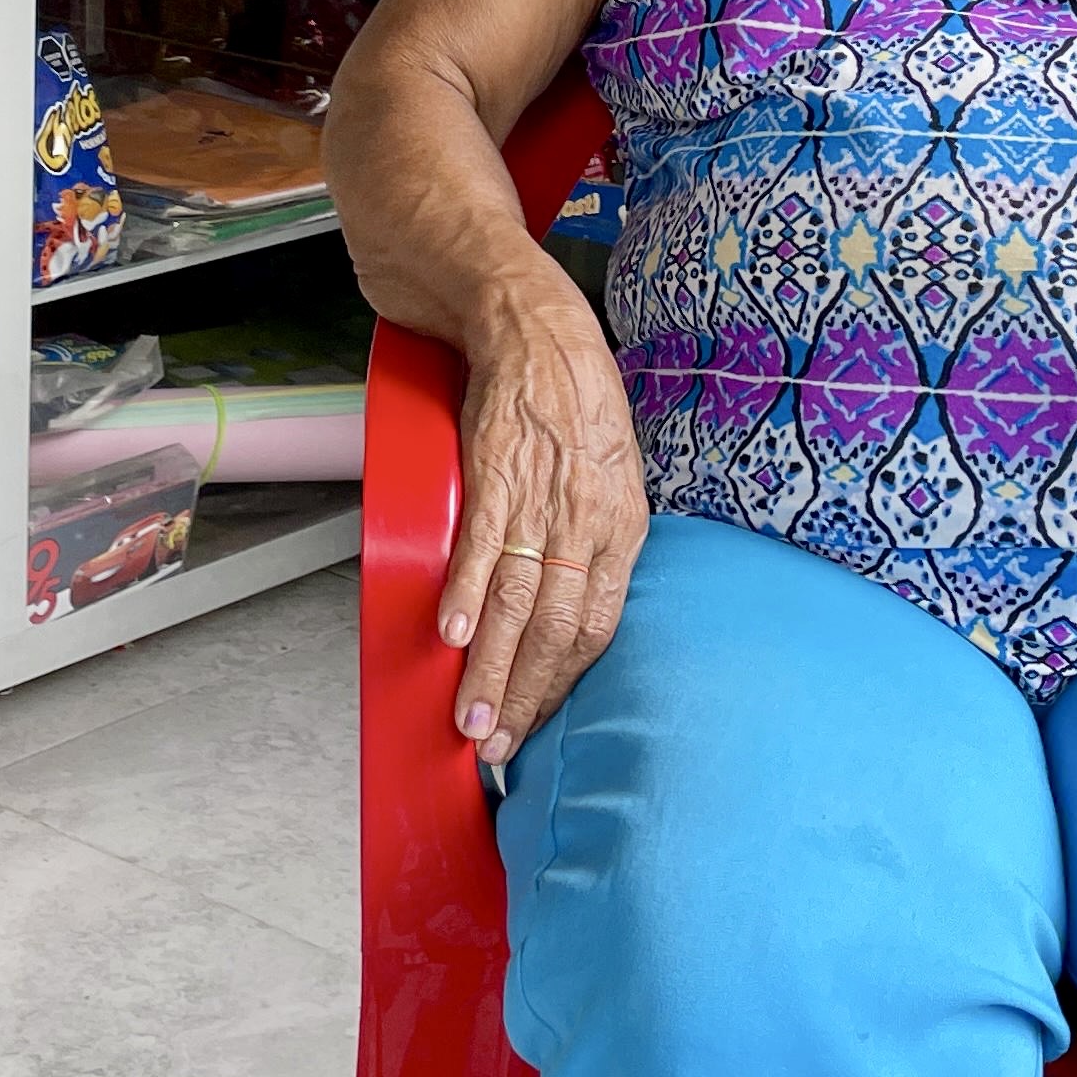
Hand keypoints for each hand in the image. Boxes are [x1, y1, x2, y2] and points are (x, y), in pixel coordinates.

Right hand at [434, 269, 649, 765]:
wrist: (537, 329)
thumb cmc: (576, 401)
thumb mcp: (615, 475)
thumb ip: (600, 541)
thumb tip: (584, 603)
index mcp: (623, 529)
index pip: (598, 629)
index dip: (564, 685)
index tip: (537, 725)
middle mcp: (588, 523)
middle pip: (558, 630)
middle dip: (525, 696)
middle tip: (497, 746)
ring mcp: (542, 500)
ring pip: (520, 602)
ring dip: (491, 667)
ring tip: (470, 718)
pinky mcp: (497, 474)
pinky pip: (484, 546)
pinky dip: (468, 594)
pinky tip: (453, 636)